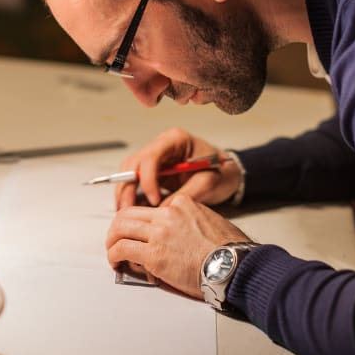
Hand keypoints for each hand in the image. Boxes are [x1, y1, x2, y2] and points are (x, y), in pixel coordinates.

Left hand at [105, 195, 250, 296]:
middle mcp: (168, 214)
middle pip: (129, 213)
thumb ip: (190, 222)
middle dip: (118, 227)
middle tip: (115, 239)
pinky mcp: (154, 255)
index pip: (150, 208)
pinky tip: (116, 262)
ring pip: (120, 228)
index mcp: (182, 204)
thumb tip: (177, 236)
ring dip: (112, 241)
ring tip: (112, 252)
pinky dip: (114, 255)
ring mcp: (159, 233)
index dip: (140, 222)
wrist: (234, 266)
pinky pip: (122, 249)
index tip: (138, 233)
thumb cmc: (229, 251)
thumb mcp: (210, 222)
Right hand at [115, 128, 241, 208]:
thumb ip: (185, 195)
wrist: (228, 173)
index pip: (151, 157)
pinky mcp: (154, 171)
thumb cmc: (222, 172)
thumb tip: (161, 210)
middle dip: (128, 188)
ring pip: (129, 173)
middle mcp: (161, 146)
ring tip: (127, 213)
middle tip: (127, 210)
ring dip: (126, 193)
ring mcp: (156, 157)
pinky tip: (135, 211)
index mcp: (175, 140)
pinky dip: (133, 196)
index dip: (148, 180)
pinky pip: (136, 182)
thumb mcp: (209, 183)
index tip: (154, 200)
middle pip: (133, 164)